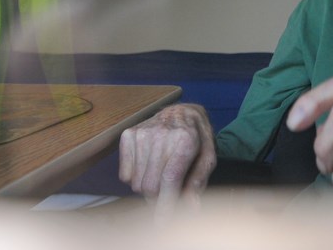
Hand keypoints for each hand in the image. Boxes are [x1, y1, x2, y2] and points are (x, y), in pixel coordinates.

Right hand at [119, 104, 215, 221]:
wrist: (182, 111)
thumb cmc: (197, 138)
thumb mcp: (207, 157)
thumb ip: (198, 182)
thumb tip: (191, 207)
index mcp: (186, 140)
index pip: (170, 180)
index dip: (166, 205)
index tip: (163, 222)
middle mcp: (162, 135)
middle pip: (150, 186)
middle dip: (158, 199)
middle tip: (167, 195)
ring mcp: (142, 133)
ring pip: (136, 183)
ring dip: (147, 188)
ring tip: (160, 175)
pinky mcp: (129, 134)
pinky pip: (124, 175)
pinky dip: (135, 178)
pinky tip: (148, 166)